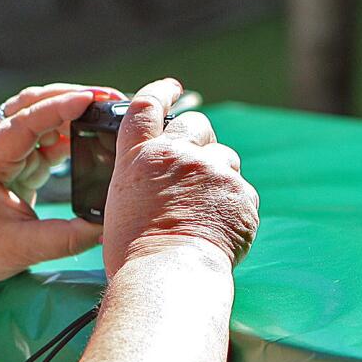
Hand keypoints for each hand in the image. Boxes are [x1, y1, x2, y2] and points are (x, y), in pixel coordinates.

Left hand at [0, 84, 119, 303]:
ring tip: (103, 111)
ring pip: (35, 115)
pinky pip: (39, 136)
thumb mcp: (25, 248)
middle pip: (28, 105)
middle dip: (68, 96)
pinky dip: (65, 133)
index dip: (58, 107)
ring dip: (68, 112)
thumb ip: (68, 237)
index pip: (24, 122)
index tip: (90, 99)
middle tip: (106, 96)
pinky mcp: (11, 162)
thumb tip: (108, 226)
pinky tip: (88, 137)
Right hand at [101, 78, 258, 277]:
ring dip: (218, 174)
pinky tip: (220, 227)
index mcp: (139, 158)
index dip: (161, 91)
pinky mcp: (240, 192)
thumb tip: (157, 182)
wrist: (170, 274)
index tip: (171, 86)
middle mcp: (176, 154)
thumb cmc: (136, 254)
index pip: (147, 106)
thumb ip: (142, 180)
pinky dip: (233, 204)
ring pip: (224, 156)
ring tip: (204, 209)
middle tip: (195, 163)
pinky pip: (241, 189)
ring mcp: (211, 171)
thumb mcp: (121, 206)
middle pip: (195, 124)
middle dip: (198, 137)